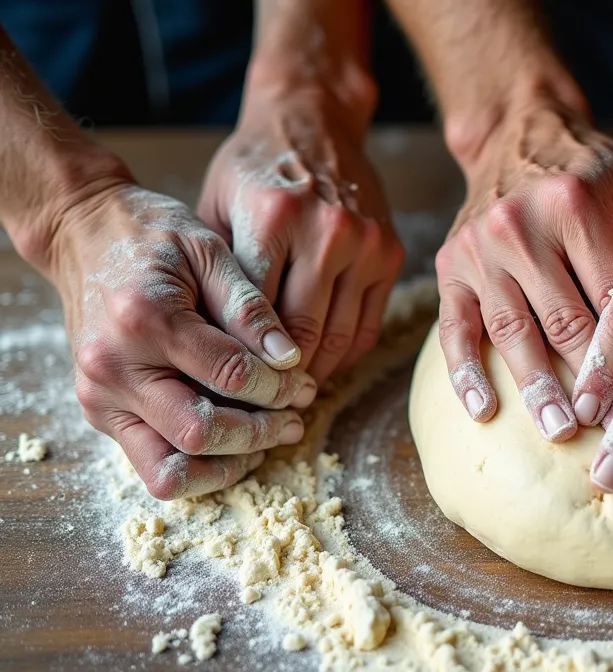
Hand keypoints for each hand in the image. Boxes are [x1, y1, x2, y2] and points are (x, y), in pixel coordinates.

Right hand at [53, 184, 316, 499]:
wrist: (81, 233)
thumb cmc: (152, 236)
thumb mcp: (209, 250)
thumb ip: (250, 307)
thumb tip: (290, 358)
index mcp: (145, 319)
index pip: (229, 375)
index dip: (278, 387)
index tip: (303, 381)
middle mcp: (114, 367)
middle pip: (199, 433)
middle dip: (260, 433)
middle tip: (295, 418)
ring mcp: (99, 397)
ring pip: (170, 470)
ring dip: (228, 464)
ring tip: (267, 440)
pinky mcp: (99, 414)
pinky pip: (154, 465)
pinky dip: (200, 466)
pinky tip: (234, 443)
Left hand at [198, 89, 403, 382]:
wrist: (312, 122)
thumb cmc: (253, 169)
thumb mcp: (214, 208)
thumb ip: (215, 275)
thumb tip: (210, 351)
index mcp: (274, 218)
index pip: (255, 315)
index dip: (240, 362)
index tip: (226, 394)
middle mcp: (327, 231)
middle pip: (302, 334)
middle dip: (278, 378)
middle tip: (256, 409)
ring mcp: (365, 243)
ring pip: (339, 337)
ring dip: (313, 373)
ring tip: (286, 395)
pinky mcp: (390, 253)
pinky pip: (368, 325)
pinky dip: (344, 354)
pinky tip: (319, 366)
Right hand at [434, 103, 612, 440]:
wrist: (518, 131)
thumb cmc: (591, 171)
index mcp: (575, 206)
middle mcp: (521, 226)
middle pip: (565, 320)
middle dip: (593, 382)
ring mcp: (480, 248)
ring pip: (513, 331)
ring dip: (537, 387)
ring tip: (560, 431)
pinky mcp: (449, 265)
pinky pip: (455, 327)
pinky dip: (466, 372)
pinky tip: (485, 410)